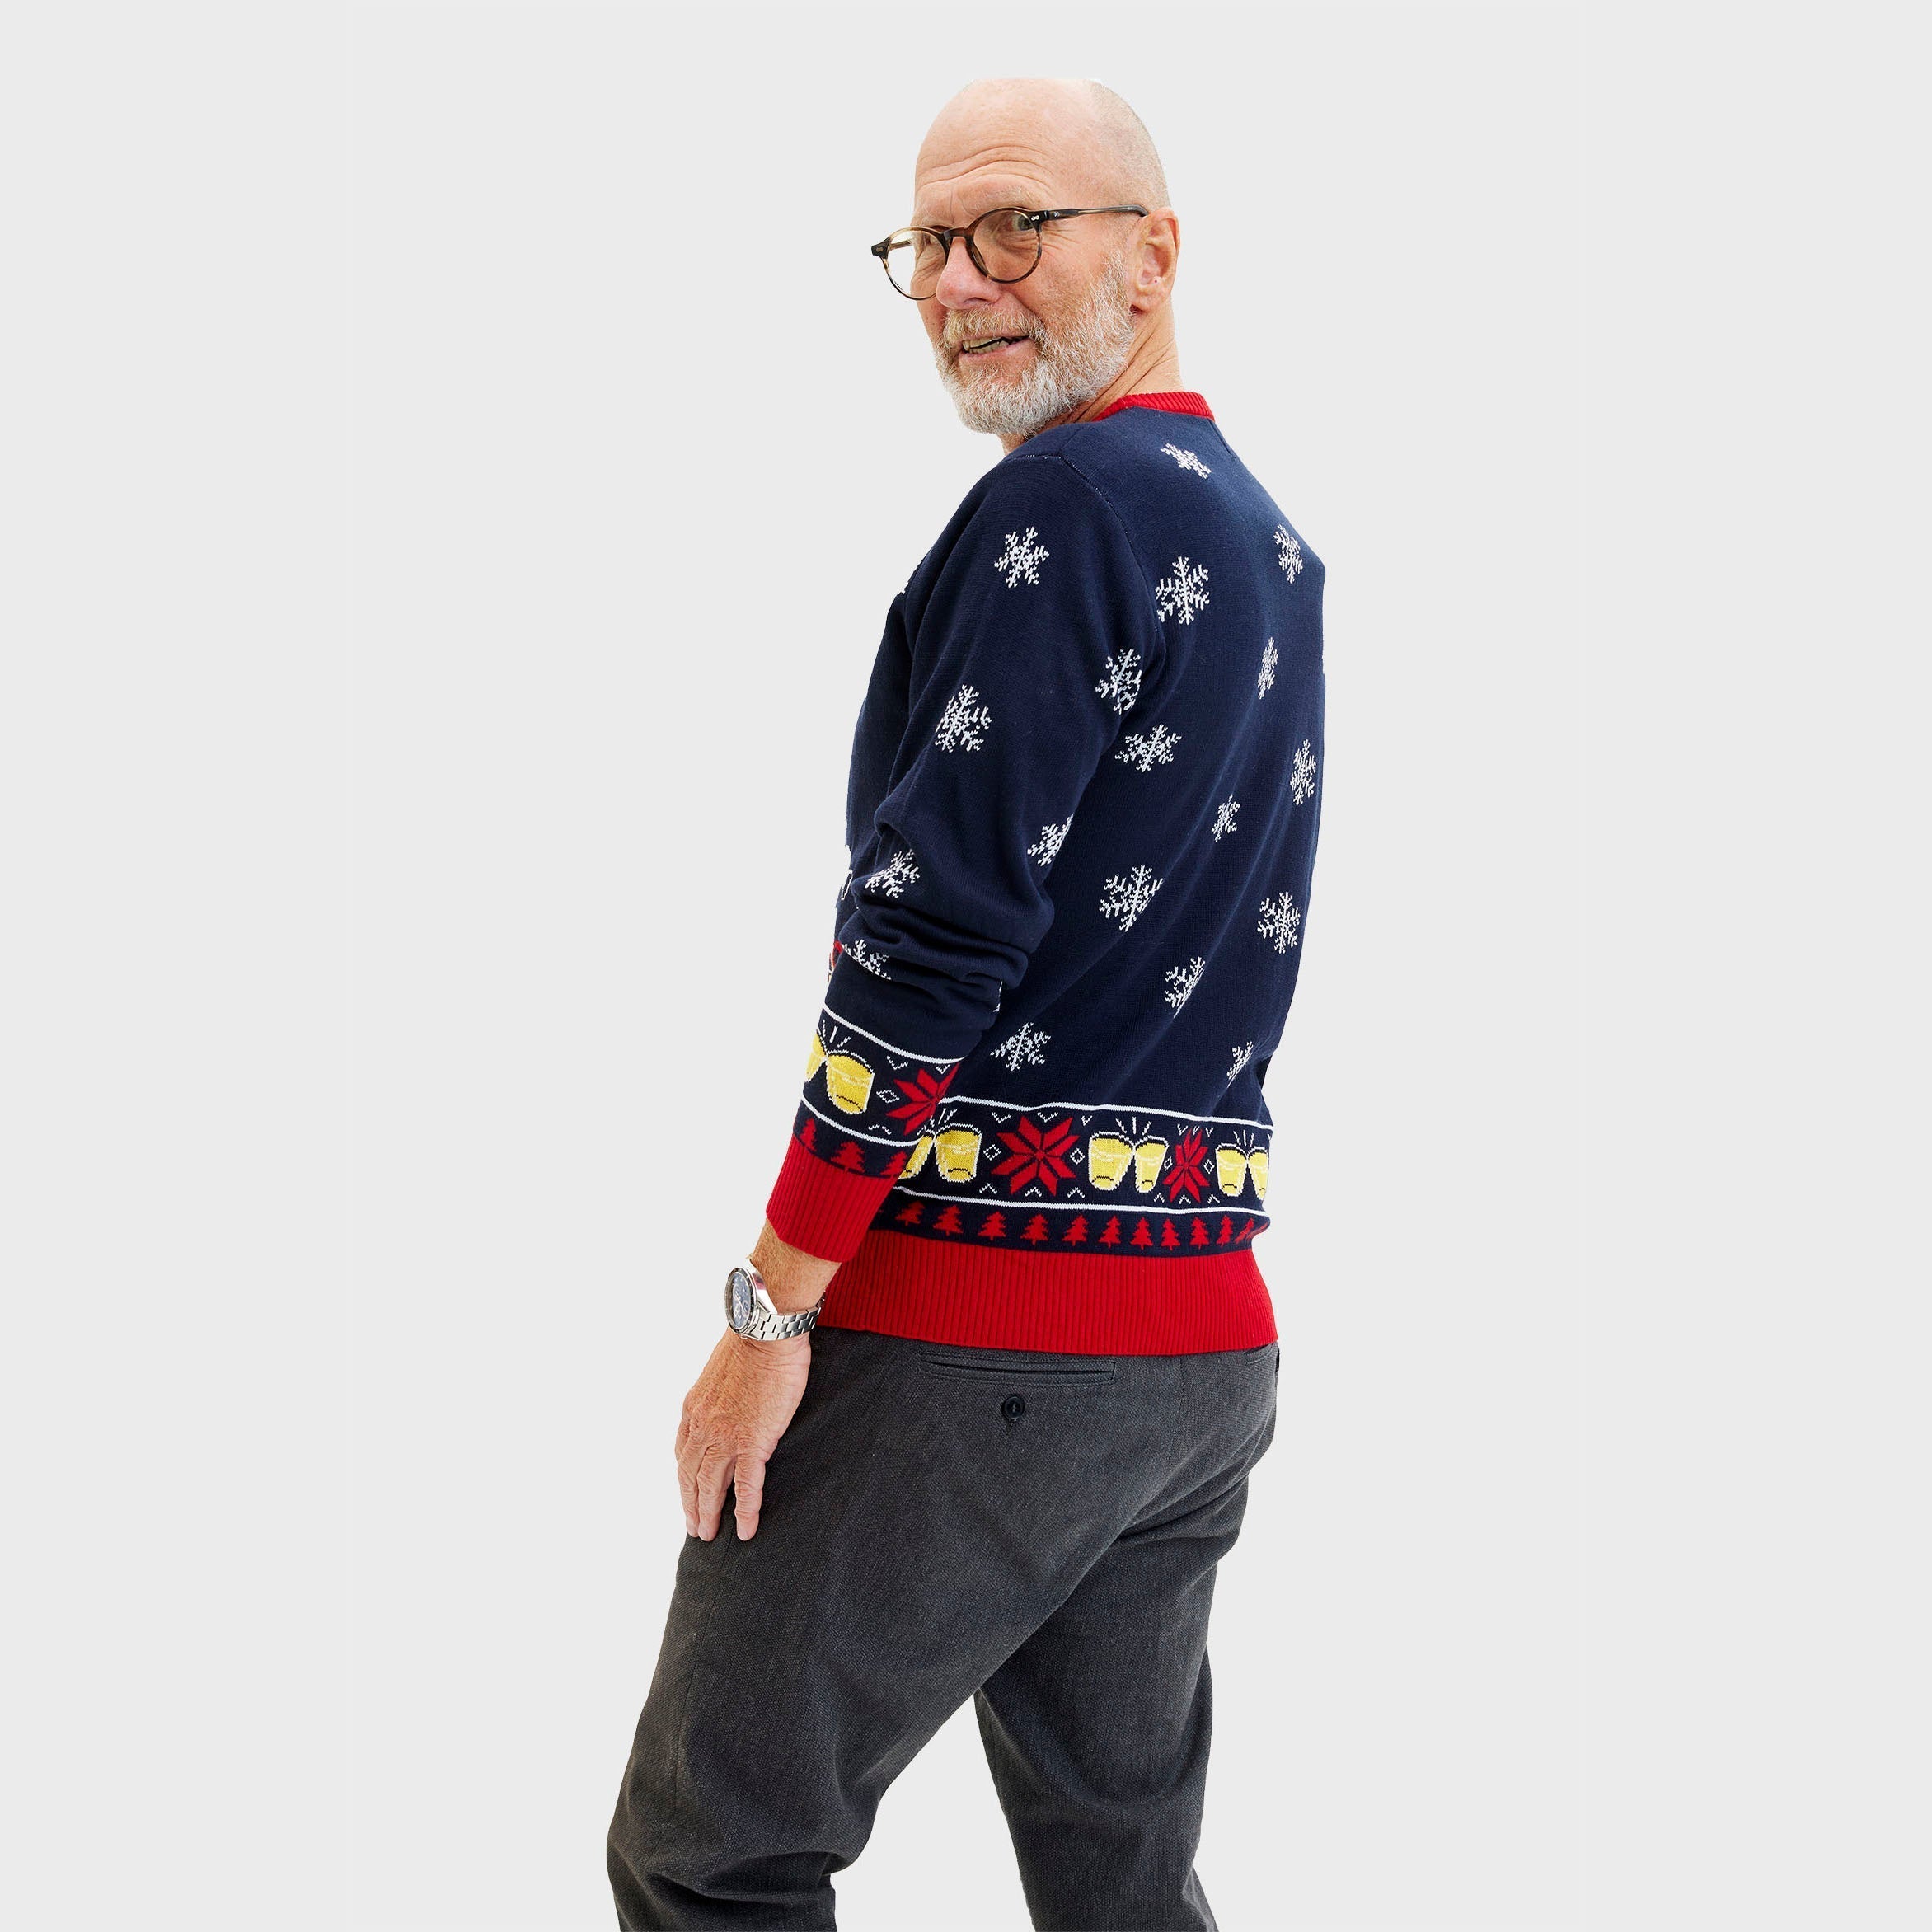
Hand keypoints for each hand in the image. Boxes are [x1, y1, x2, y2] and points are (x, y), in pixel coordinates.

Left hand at [675, 1327, 810, 1541]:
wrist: (765, 1332)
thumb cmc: (751, 1344)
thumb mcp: (720, 1372)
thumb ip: (717, 1394)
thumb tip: (727, 1403)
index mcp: (694, 1409)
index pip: (683, 1453)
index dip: (685, 1479)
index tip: (689, 1495)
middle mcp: (702, 1426)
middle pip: (690, 1476)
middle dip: (690, 1505)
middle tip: (695, 1529)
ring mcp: (725, 1436)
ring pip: (710, 1486)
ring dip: (708, 1514)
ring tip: (710, 1535)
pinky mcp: (752, 1441)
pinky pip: (746, 1485)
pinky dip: (746, 1510)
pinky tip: (747, 1529)